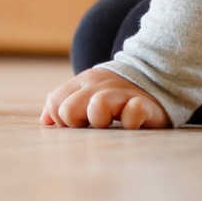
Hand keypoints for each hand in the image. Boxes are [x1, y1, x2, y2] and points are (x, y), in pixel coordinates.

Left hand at [40, 67, 168, 129]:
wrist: (156, 75)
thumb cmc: (115, 92)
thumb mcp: (87, 92)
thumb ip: (64, 101)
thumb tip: (45, 120)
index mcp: (83, 82)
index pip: (55, 103)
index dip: (61, 120)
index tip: (78, 123)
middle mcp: (99, 86)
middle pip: (69, 110)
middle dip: (75, 124)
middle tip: (91, 126)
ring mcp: (122, 94)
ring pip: (97, 107)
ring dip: (100, 121)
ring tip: (111, 124)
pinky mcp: (145, 105)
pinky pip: (133, 113)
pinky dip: (130, 121)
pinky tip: (131, 125)